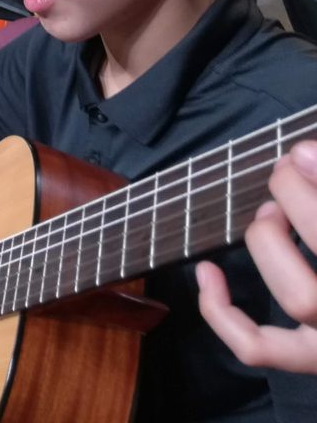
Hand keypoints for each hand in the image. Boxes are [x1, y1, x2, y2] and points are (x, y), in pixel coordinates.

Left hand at [197, 140, 316, 373]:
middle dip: (298, 203)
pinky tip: (207, 270)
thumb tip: (302, 154)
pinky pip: (255, 347)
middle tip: (287, 173)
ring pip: (299, 299)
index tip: (303, 152)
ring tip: (271, 211)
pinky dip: (220, 311)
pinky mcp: (310, 360)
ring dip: (272, 242)